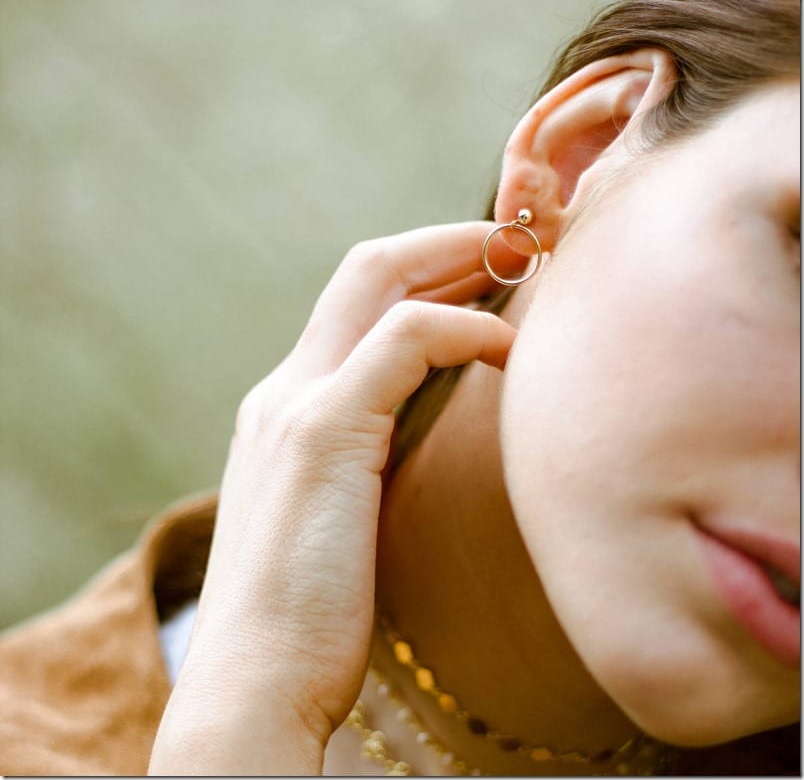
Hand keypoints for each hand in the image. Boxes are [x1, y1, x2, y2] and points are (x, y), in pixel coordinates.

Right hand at [149, 222, 516, 773]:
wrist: (256, 679)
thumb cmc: (310, 611)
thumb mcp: (339, 513)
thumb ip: (368, 458)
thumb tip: (425, 431)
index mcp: (288, 405)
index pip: (356, 301)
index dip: (426, 269)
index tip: (489, 270)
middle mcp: (285, 387)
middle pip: (368, 268)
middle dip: (448, 241)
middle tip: (521, 241)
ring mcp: (297, 401)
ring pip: (380, 279)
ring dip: (461, 258)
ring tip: (526, 261)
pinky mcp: (323, 431)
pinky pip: (407, 340)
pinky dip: (466, 328)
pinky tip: (512, 348)